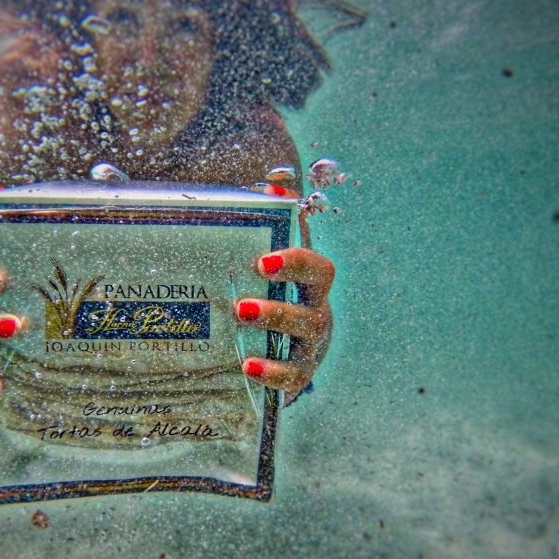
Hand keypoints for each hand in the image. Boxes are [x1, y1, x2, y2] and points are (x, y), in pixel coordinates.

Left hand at [233, 184, 334, 403]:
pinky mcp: (296, 377)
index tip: (263, 262)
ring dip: (277, 321)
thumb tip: (275, 181)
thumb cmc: (261, 297)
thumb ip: (267, 221)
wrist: (259, 355)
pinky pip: (293, 377)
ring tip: (242, 317)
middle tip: (243, 301)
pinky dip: (273, 371)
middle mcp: (315, 311)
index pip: (316, 268)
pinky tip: (248, 366)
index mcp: (308, 284)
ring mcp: (309, 346)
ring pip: (307, 332)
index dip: (295, 262)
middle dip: (282, 297)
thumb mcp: (259, 263)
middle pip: (315, 301)